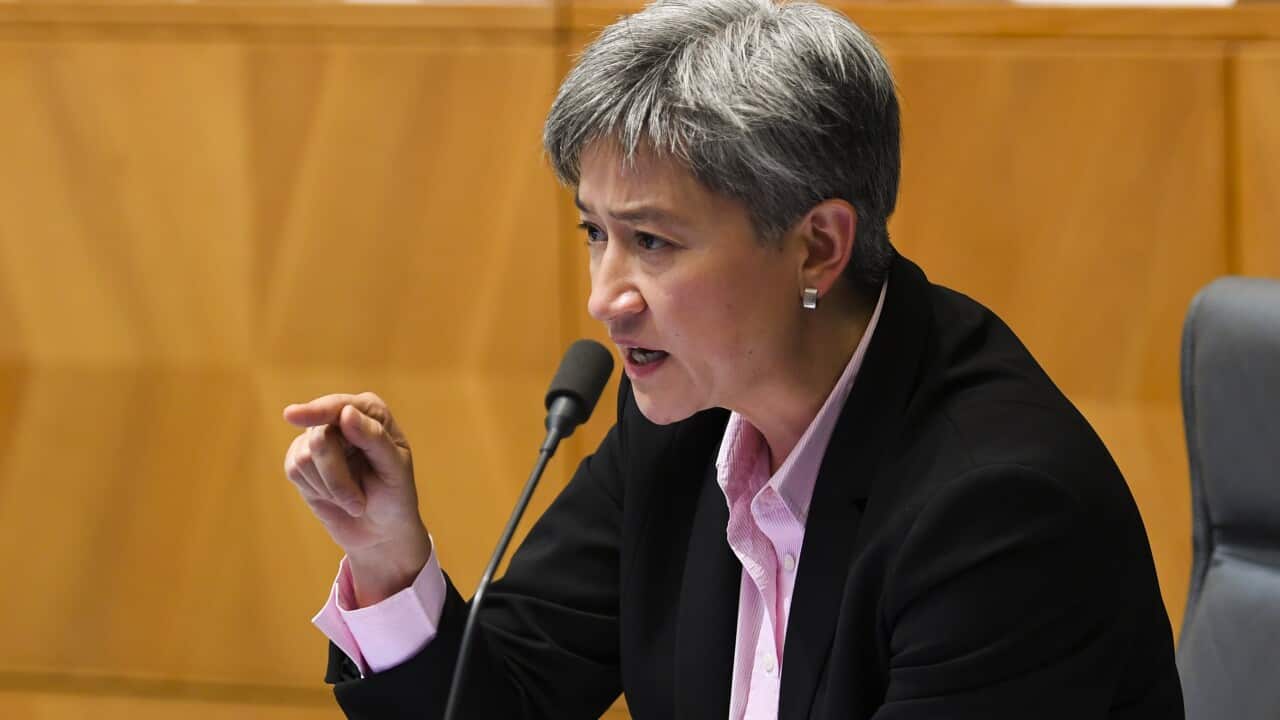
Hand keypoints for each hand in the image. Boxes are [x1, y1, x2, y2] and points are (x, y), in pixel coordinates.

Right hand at [283, 392, 431, 605]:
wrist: (380, 531)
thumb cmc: (395, 496)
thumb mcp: (394, 469)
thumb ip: (373, 438)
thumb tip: (346, 413)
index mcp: (371, 412)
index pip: (339, 406)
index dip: (316, 411)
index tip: (291, 416)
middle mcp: (341, 418)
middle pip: (320, 437)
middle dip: (336, 476)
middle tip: (358, 504)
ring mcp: (319, 438)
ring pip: (304, 456)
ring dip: (330, 488)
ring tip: (354, 501)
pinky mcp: (300, 460)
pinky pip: (294, 470)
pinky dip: (316, 490)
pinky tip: (335, 498)